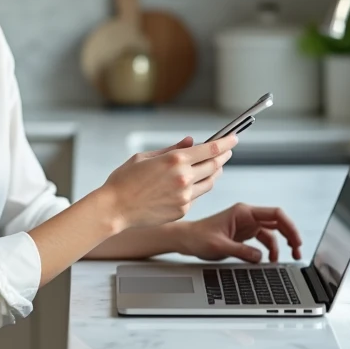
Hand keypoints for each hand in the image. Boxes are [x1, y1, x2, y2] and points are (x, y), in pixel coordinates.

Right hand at [101, 134, 236, 230]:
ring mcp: (185, 196)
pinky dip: (197, 188)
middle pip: (215, 165)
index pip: (211, 149)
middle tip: (227, 151)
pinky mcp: (183, 210)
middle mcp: (184, 178)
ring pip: (210, 182)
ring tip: (213, 166)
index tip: (234, 138)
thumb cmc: (125, 180)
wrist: (115, 209)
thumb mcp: (145, 157)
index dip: (226, 143)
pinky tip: (191, 184)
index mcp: (175, 160)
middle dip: (224, 156)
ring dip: (214, 173)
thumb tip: (191, 142)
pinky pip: (196, 196)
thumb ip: (172, 149)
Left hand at [176, 203, 301, 262]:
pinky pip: (263, 241)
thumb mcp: (219, 246)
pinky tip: (269, 260)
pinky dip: (269, 250)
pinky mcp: (244, 234)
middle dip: (290, 235)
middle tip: (297, 250)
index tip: (296, 240)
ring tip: (286, 259)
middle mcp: (247, 216)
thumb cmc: (198, 237)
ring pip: (272, 232)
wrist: (186, 240)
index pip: (275, 213)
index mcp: (243, 212)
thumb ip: (241, 251)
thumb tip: (261, 257)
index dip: (289, 226)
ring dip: (281, 245)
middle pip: (277, 222)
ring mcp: (247, 225)